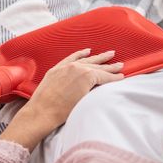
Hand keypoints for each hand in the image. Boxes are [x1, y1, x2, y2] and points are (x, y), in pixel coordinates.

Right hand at [0, 48, 123, 149]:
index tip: (90, 53)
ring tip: (120, 65)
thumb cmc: (42, 104)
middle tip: (111, 54)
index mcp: (59, 67)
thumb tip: (65, 87)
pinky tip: (120, 77)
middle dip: (101, 58)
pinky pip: (104, 77)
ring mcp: (79, 71)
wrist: (42, 110)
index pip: (75, 58)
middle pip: (90, 61)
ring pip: (99, 68)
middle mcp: (70, 66)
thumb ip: (58, 81)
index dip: (84, 56)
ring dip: (110, 67)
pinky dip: (112, 77)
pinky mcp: (87, 79)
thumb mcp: (48, 85)